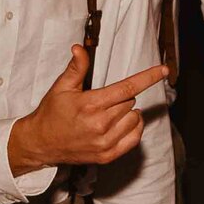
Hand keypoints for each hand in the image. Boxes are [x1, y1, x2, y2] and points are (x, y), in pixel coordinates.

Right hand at [7, 45, 168, 174]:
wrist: (41, 143)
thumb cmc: (52, 113)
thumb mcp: (61, 87)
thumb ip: (76, 68)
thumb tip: (80, 48)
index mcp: (91, 104)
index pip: (127, 87)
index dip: (148, 77)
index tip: (163, 70)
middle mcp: (100, 124)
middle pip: (130, 101)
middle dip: (121, 97)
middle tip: (102, 101)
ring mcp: (105, 142)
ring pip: (134, 118)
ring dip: (127, 113)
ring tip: (107, 114)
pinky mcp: (108, 155)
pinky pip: (134, 138)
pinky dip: (133, 128)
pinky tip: (121, 124)